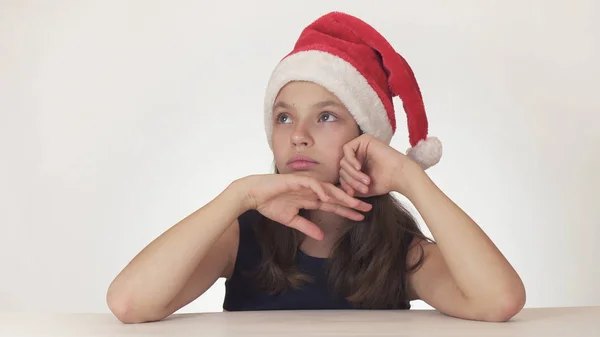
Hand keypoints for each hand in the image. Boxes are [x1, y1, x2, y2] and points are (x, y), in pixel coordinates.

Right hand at [239, 174, 372, 239]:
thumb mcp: (291, 220)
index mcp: (310, 199)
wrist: (253, 194)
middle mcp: (311, 190)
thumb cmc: (269, 205)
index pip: (333, 205)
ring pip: (328, 188)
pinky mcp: (295, 180)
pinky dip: (321, 189)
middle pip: (336, 196)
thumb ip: (307, 227)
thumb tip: (321, 237)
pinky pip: (312, 183)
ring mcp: (304, 184)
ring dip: (341, 195)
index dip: (347, 211)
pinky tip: (330, 197)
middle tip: (368, 208)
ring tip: (354, 203)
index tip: (361, 217)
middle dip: (351, 202)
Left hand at [339, 134, 420, 196]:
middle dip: (350, 180)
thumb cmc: (384, 183)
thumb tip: (333, 188)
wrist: (400, 176)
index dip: (345, 184)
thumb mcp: (361, 188)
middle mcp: (358, 154)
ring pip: (344, 160)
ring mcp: (360, 146)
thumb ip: (347, 187)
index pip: (342, 173)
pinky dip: (351, 160)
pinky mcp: (364, 139)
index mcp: (357, 164)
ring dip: (353, 173)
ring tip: (366, 180)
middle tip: (363, 188)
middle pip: (342, 167)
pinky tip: (359, 167)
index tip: (352, 194)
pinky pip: (347, 149)